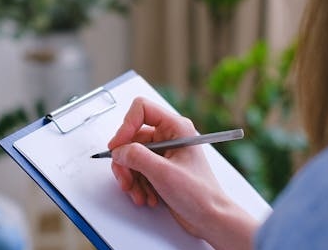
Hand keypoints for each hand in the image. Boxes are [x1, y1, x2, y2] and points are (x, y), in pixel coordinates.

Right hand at [108, 97, 257, 248]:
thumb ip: (137, 157)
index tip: (118, 146)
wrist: (209, 218)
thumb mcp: (163, 173)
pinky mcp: (159, 168)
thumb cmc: (199, 194)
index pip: (141, 109)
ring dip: (131, 177)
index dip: (126, 126)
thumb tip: (119, 150)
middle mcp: (169, 136)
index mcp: (176, 127)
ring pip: (131, 156)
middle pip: (131, 137)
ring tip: (140, 194)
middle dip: (126, 162)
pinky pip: (136, 169)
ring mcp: (163, 153)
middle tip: (126, 180)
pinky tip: (146, 196)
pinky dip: (136, 184)